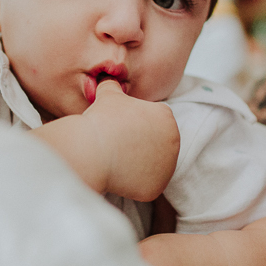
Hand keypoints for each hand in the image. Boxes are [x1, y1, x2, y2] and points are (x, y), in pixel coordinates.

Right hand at [83, 80, 178, 201]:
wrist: (91, 149)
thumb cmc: (101, 120)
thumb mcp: (108, 94)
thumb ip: (114, 85)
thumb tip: (109, 77)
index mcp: (167, 117)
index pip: (154, 122)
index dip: (137, 125)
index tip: (121, 128)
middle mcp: (174, 142)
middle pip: (156, 145)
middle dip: (141, 145)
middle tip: (119, 145)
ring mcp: (167, 167)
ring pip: (152, 166)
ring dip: (139, 165)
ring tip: (117, 159)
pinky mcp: (156, 188)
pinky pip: (145, 186)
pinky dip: (133, 184)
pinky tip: (118, 175)